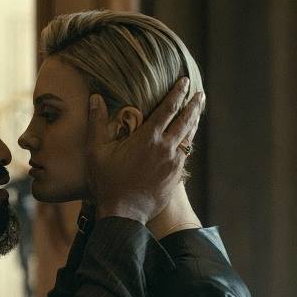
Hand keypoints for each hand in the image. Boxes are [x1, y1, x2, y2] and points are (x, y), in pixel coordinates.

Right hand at [85, 78, 204, 223]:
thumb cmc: (107, 182)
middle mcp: (165, 148)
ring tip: (198, 111)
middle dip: (194, 104)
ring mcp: (173, 163)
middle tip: (200, 94)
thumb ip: (97, 123)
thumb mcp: (96, 151)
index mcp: (148, 138)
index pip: (168, 108)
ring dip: (194, 122)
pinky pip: (185, 155)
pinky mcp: (175, 177)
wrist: (123, 214)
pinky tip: (187, 140)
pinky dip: (188, 143)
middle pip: (186, 120)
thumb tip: (96, 98)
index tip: (184, 81)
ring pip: (189, 137)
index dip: (177, 93)